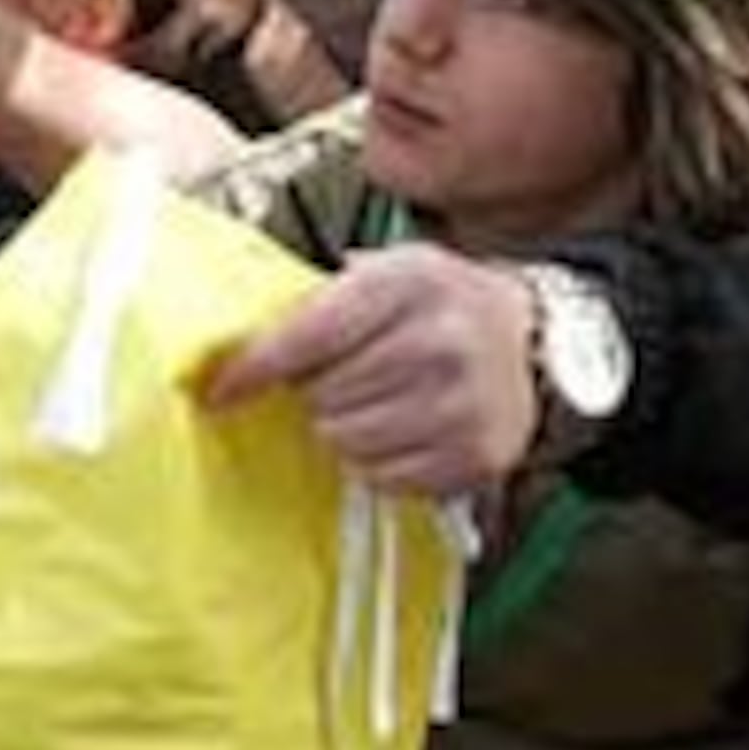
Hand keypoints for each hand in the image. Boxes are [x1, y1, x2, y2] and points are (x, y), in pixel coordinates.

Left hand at [203, 242, 543, 495]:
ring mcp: (465, 403)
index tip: (216, 391)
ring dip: (340, 428)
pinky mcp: (477, 454)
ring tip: (366, 404)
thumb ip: (314, 303)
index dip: (254, 368)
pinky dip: (375, 461)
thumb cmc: (434, 304)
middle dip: (313, 393)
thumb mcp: (384, 272)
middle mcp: (443, 341)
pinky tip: (396, 431)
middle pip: (324, 396)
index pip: (309, 336)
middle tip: (332, 382)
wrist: (532, 339)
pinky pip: (385, 477)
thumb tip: (226, 351)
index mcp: (408, 283)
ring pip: (347, 441)